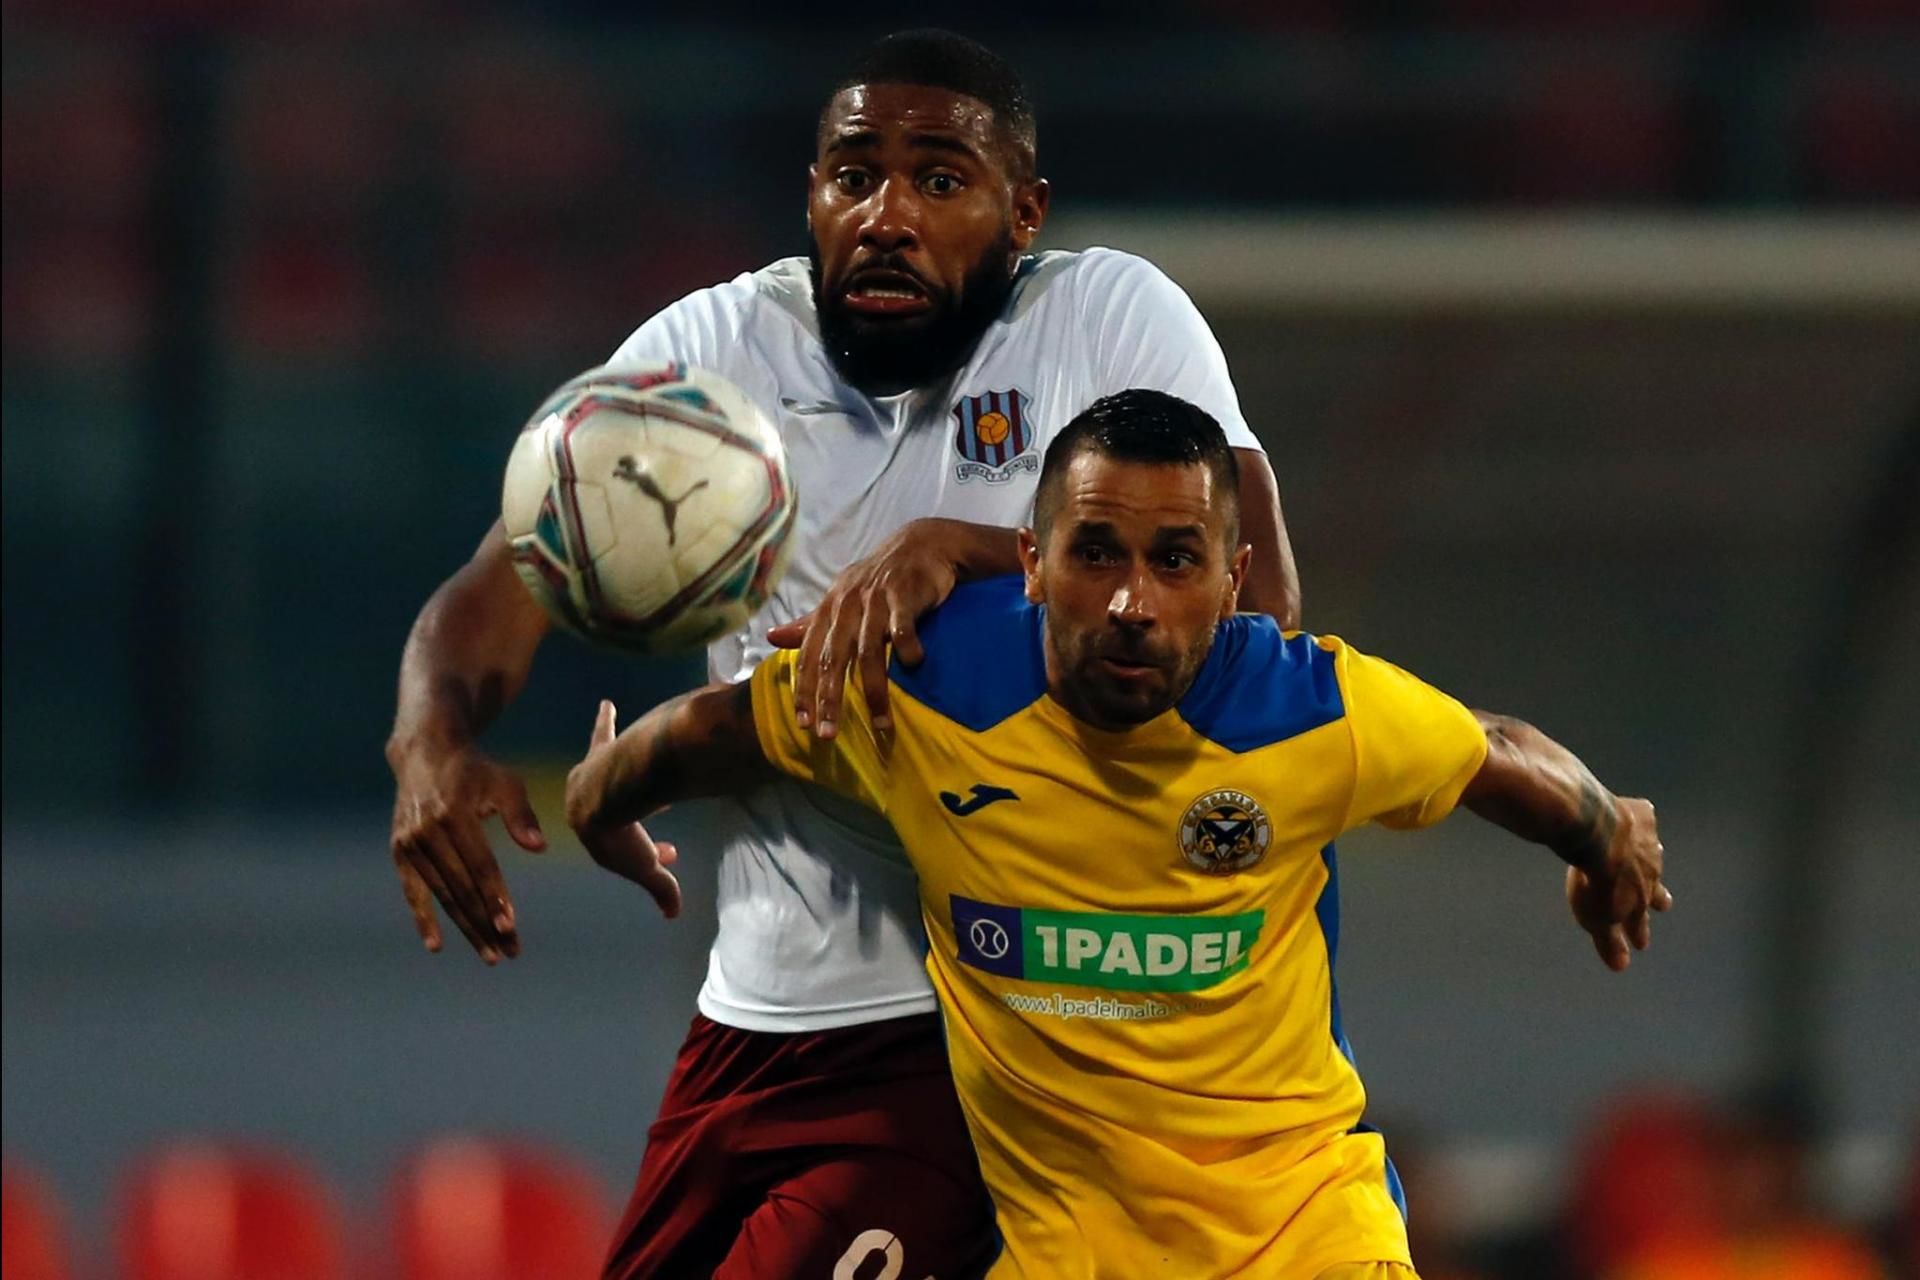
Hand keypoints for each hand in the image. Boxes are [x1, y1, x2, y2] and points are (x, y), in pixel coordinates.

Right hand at [389, 744, 545, 963]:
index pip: (479, 865)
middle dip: (486, 923)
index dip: (495, 897)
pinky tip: (437, 945)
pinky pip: (412, 891)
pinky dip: (423, 919)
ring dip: (466, 927)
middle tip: (508, 952)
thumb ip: (521, 815)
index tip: (510, 926)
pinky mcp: (399, 850)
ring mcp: (410, 842)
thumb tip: (539, 848)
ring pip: (443, 895)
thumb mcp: (504, 782)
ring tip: (490, 954)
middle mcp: (428, 830)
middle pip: (462, 888)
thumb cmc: (476, 771)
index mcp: (455, 813)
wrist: (425, 754)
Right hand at [565, 700, 681, 918]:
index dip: (648, 853)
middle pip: (613, 814)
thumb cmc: (624, 835)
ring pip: (605, 778)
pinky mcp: (600, 750)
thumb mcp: (646, 866)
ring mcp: (590, 774)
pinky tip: (607, 704)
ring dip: (623, 783)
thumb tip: (674, 914)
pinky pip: (600, 733)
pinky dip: (604, 721)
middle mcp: (583, 803)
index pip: (621, 847)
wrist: (609, 797)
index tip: (673, 852)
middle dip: (634, 822)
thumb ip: (661, 888)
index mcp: (592, 833)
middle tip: (662, 824)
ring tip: (641, 778)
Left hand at [765, 519, 959, 739]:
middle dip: (829, 700)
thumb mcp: (840, 599)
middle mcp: (847, 605)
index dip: (803, 691)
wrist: (920, 544)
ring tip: (881, 723)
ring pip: (869, 652)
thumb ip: (808, 623)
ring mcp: (876, 599)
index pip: (808, 656)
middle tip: (828, 734)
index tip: (803, 724)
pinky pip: (903, 628)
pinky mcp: (905, 594)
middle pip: (832, 660)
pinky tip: (914, 666)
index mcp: (829, 609)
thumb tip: (771, 637)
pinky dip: (907, 649)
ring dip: (874, 691)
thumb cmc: (878, 580)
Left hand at [1565, 797, 1671, 970]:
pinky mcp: (1643, 815)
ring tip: (1651, 856)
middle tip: (1665, 904)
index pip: (1639, 923)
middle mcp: (1651, 872)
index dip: (1638, 934)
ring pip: (1653, 854)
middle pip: (1655, 889)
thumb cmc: (1594, 880)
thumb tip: (1621, 967)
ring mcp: (1649, 843)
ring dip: (1651, 858)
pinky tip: (1634, 814)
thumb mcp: (1596, 917)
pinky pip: (1645, 818)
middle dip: (1659, 898)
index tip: (1642, 945)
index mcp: (1639, 899)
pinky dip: (1641, 819)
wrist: (1598, 834)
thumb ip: (1609, 941)